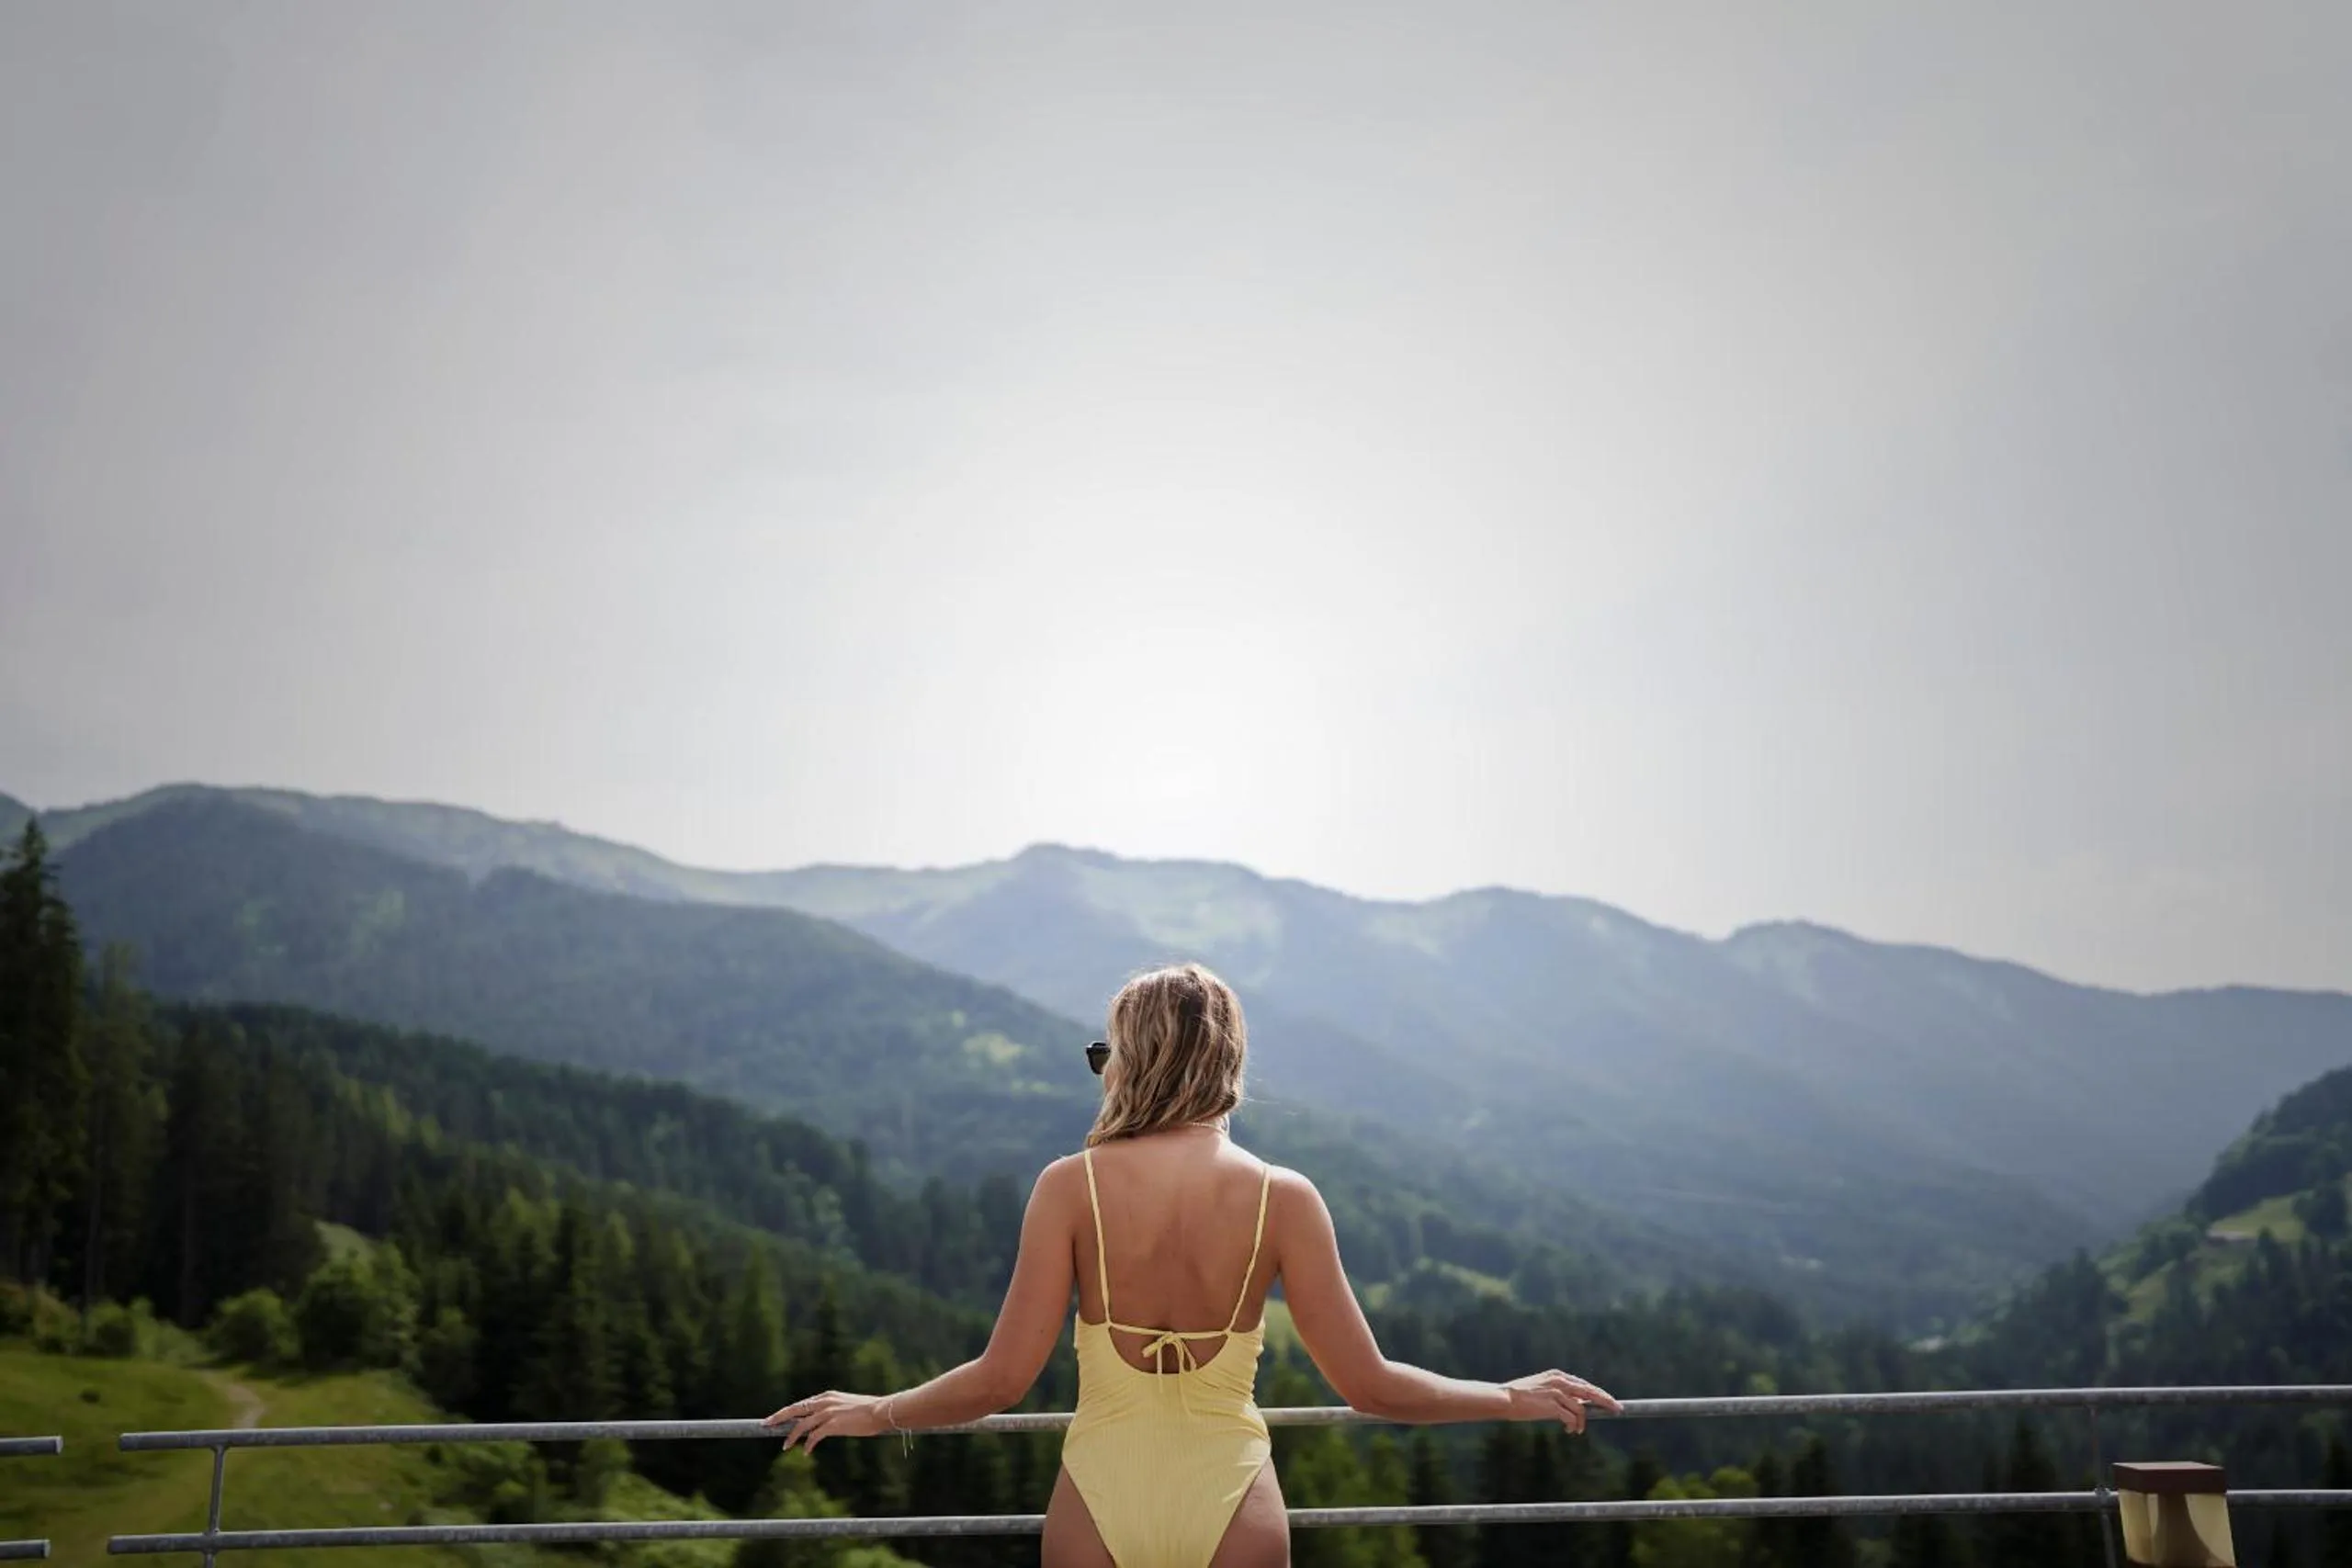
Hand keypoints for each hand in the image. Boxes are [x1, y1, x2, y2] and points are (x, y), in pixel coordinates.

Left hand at [762, 1390, 893, 1452]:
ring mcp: (828, 1412)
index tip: (778, 1417)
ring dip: (791, 1436)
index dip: (788, 1411)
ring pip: (801, 1424)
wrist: (882, 1411)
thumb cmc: (869, 1411)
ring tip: (785, 1447)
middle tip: (765, 1424)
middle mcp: (825, 1402)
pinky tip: (806, 1452)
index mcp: (827, 1396)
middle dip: (778, 1417)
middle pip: (795, 1409)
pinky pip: (814, 1436)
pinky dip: (808, 1445)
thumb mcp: (848, 1407)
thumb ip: (834, 1412)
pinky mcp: (833, 1424)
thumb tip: (827, 1424)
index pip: (803, 1404)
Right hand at [1503, 1370, 1620, 1434]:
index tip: (1610, 1401)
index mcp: (1558, 1375)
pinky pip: (1571, 1418)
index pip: (1585, 1385)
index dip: (1599, 1394)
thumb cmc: (1521, 1396)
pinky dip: (1573, 1426)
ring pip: (1581, 1408)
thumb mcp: (1542, 1388)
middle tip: (1617, 1410)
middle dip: (1606, 1401)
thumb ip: (1559, 1393)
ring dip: (1582, 1422)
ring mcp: (1557, 1393)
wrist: (1505, 1398)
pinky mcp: (1552, 1405)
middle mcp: (1560, 1381)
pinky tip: (1569, 1431)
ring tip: (1576, 1431)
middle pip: (1590, 1392)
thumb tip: (1575, 1405)